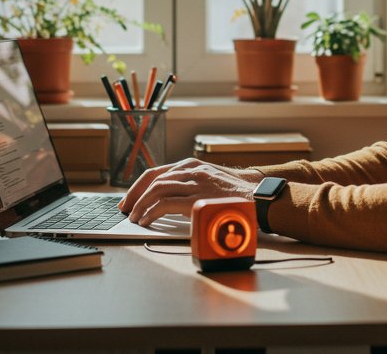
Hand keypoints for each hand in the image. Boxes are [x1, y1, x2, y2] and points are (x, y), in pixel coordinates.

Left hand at [118, 157, 264, 225]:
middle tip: (126, 209)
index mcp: (192, 165)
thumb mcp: (211, 181)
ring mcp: (194, 183)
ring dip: (141, 205)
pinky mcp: (197, 198)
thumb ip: (192, 185)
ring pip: (156, 190)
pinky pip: (165, 204)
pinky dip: (152, 213)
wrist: (259, 197)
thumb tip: (172, 200)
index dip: (139, 186)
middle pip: (152, 179)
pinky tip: (147, 221)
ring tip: (135, 217)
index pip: (156, 172)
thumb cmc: (237, 193)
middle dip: (135, 195)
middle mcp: (191, 170)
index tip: (130, 198)